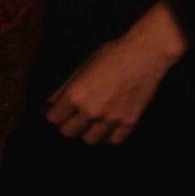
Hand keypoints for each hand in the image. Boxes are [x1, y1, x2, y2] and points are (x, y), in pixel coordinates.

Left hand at [46, 26, 181, 144]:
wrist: (145, 55)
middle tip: (71, 117)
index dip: (53, 114)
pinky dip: (108, 135)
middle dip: (67, 124)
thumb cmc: (110, 55)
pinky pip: (113, 140)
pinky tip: (107, 126)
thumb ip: (64, 89)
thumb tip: (49, 104)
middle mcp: (91, 111)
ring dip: (86, 132)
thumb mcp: (81, 68)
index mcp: (76, 95)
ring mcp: (111, 119)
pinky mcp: (129, 122)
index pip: (53, 118)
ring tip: (89, 122)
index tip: (56, 112)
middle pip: (68, 132)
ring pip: (90, 139)